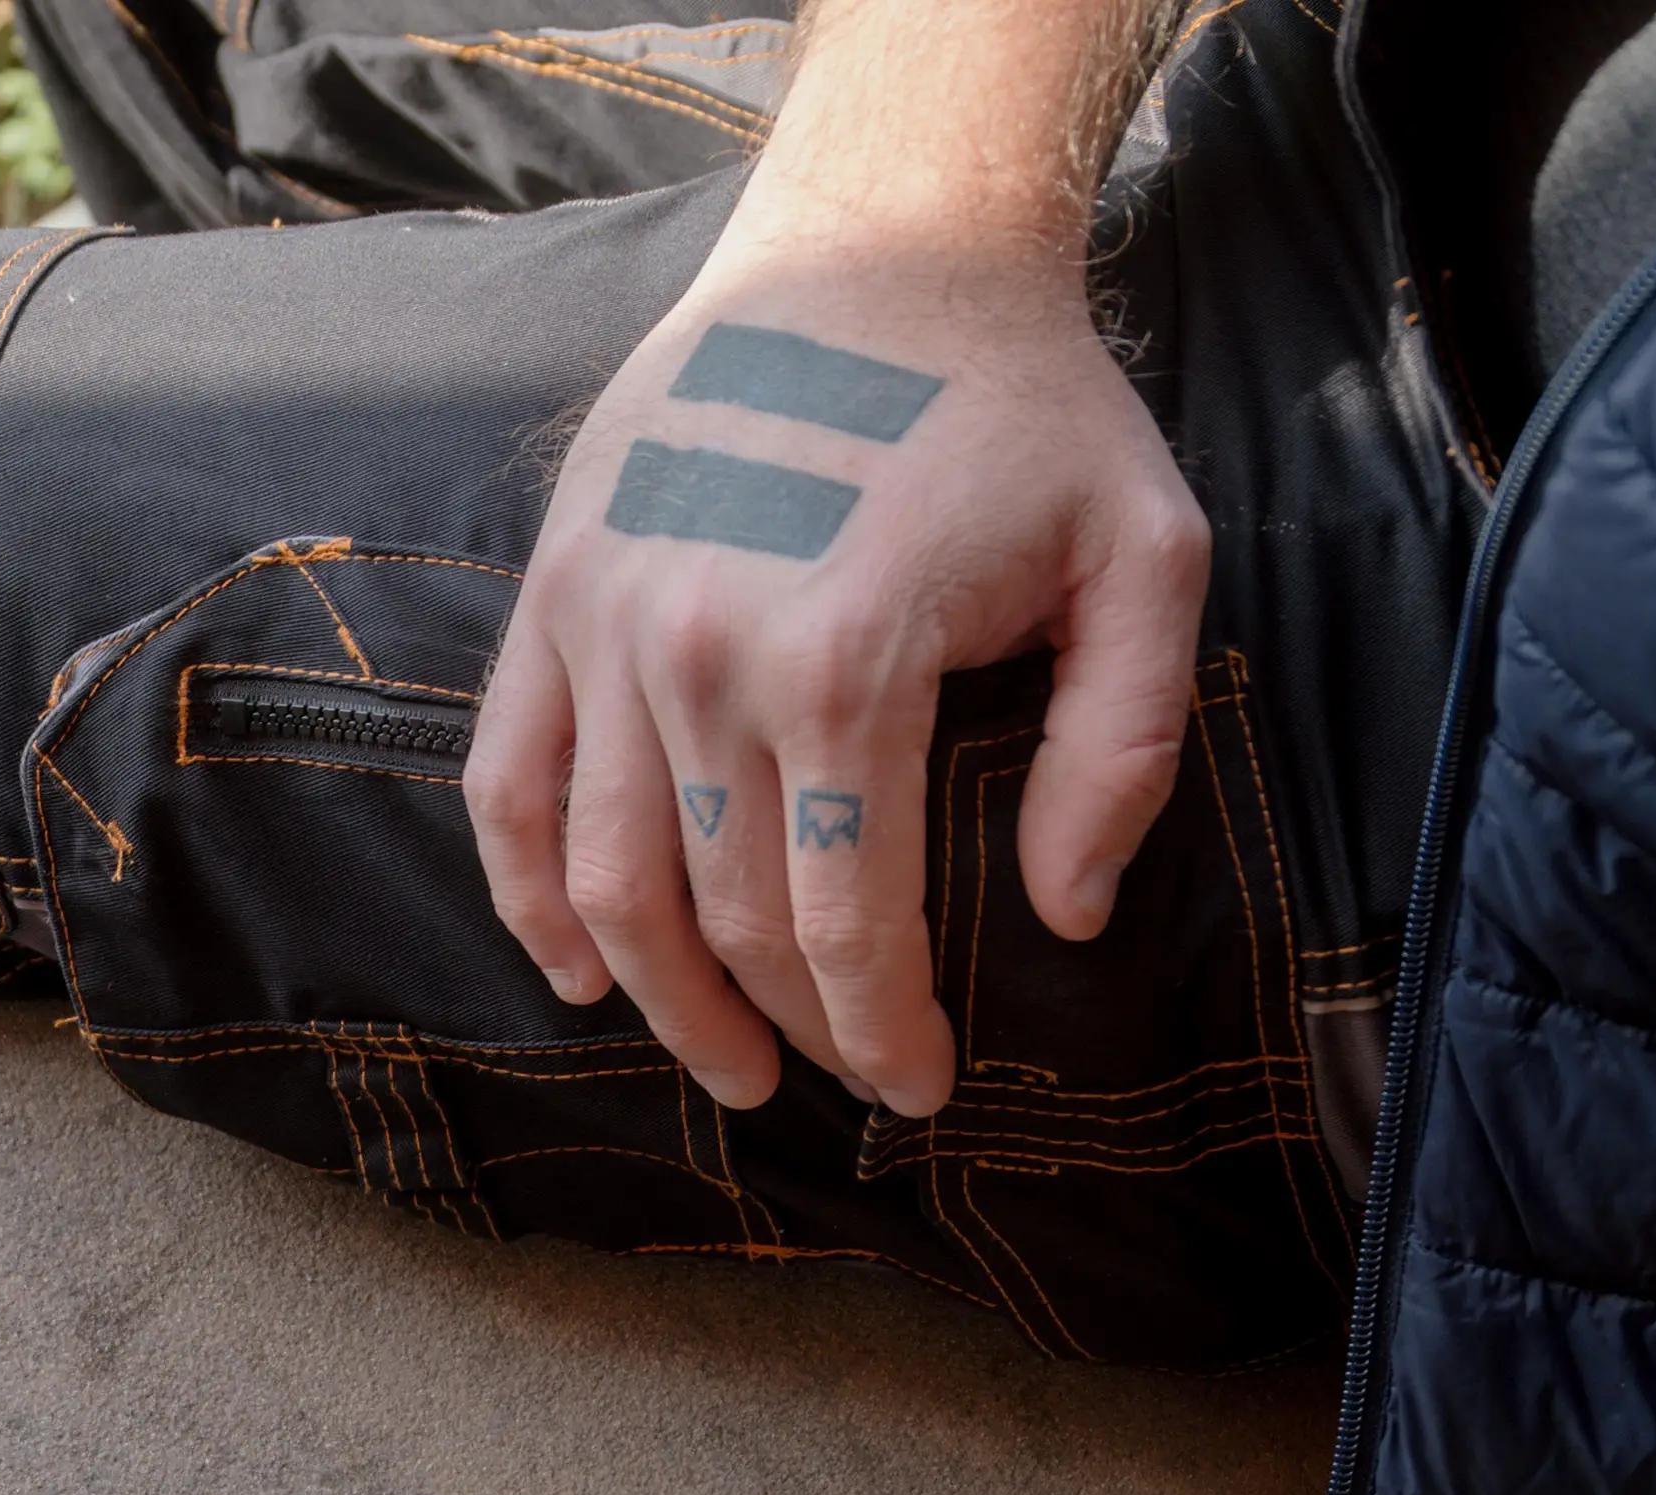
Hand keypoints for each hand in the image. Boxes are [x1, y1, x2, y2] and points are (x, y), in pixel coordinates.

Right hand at [465, 207, 1207, 1114]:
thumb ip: (1123, 750)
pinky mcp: (551, 599)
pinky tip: (578, 976)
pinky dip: (530, 901)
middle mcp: (702, 657)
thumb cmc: (1021, 409)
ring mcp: (606, 628)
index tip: (920, 1088)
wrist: (878, 246)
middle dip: (789, 1028)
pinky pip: (509, 790)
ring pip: (606, 883)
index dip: (884, 1031)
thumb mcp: (1146, 555)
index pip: (845, 919)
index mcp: (847, 661)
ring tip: (723, 1063)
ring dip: (658, 1001)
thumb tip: (1062, 916)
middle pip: (726, 917)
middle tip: (837, 1079)